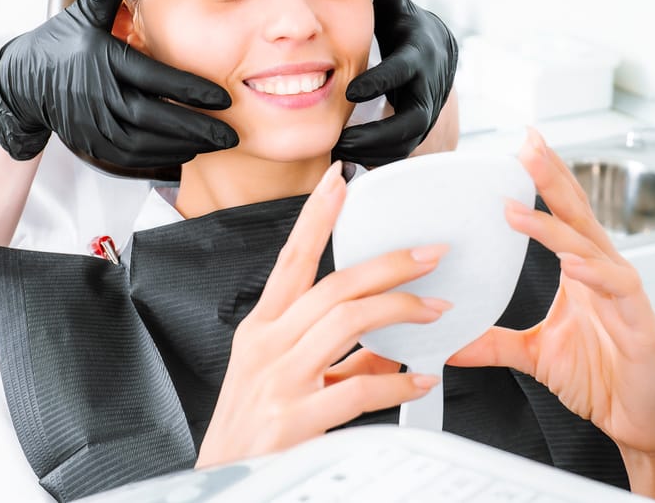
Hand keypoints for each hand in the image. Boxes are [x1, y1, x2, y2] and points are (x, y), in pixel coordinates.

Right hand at [0, 0, 237, 176]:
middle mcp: (99, 95)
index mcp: (104, 60)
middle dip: (198, 129)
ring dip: (184, 146)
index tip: (224, 99)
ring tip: (216, 144)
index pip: (156, 80)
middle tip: (232, 135)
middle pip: (156, 118)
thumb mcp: (85, 9)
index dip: (192, 91)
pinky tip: (187, 151)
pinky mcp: (91, 143)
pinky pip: (131, 156)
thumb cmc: (62, 41)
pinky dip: (162, 157)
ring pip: (146, 143)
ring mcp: (93, 124)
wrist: (22, 81)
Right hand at [197, 162, 449, 467]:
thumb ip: (334, 358)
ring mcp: (278, 381)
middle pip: (333, 287)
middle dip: (387, 265)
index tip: (339, 182)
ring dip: (398, 311)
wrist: (220, 484)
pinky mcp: (293, 420)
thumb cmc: (248, 429)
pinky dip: (395, 385)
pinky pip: (356, 390)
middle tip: (428, 255)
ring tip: (433, 311)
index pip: (291, 259)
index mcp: (261, 328)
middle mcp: (267, 346)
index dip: (317, 217)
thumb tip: (387, 348)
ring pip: (346, 324)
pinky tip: (418, 380)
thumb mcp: (280, 379)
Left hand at [333, 0, 457, 165]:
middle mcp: (428, 88)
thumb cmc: (405, 30)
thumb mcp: (398, 11)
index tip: (349, 91)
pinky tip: (347, 160)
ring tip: (338, 153)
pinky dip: (374, 159)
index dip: (380, 82)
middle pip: (412, 122)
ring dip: (372, 153)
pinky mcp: (416, 132)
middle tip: (339, 141)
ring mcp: (425, 113)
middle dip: (376, 136)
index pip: (404, 71)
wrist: (432, 57)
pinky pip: (398, 153)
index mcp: (420, 56)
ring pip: (405, 143)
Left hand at [448, 129, 654, 498]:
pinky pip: (619, 292)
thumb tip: (451, 342)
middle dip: (553, 178)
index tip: (521, 149)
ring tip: (522, 208)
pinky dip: (595, 275)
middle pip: (578, 216)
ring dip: (558, 226)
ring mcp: (623, 298)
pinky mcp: (640, 326)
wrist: (642, 423)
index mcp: (581, 275)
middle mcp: (603, 277)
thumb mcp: (535, 355)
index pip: (562, 216)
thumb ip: (494, 343)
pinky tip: (573, 264)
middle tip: (528, 145)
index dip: (545, 181)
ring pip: (592, 248)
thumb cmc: (602, 379)